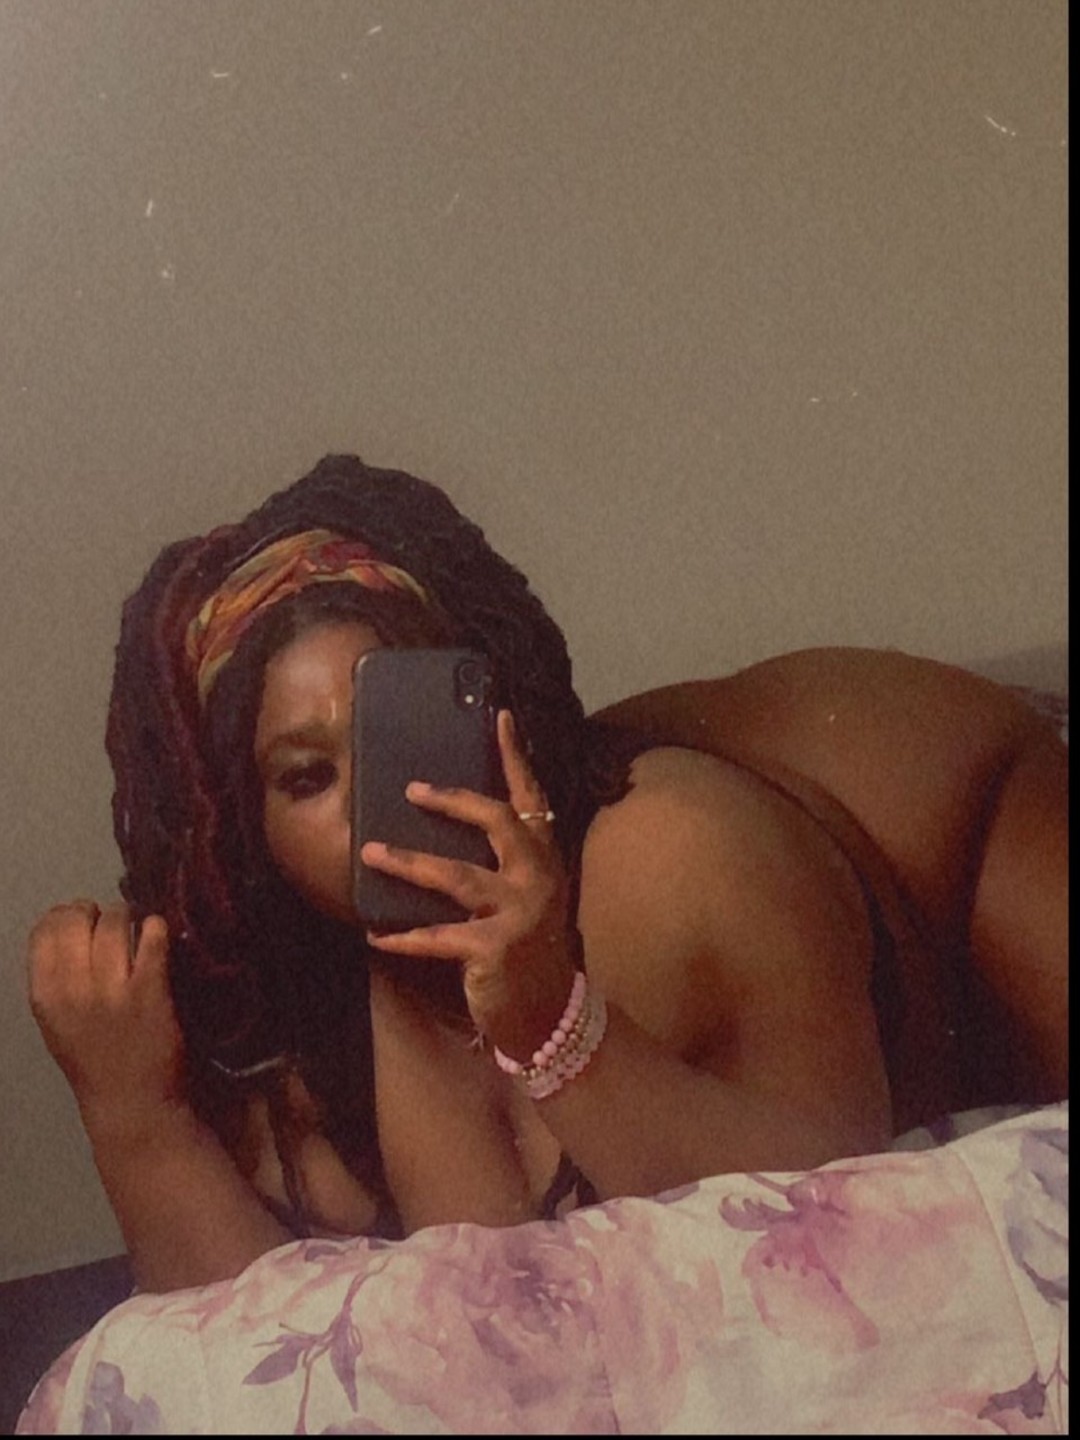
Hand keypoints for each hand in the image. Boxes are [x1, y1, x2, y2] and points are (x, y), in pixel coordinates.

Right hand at [27, 900, 185, 1141]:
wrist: (133, 1104)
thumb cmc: (94, 1063)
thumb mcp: (56, 1024)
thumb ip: (56, 979)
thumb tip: (69, 927)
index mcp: (45, 997)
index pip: (44, 931)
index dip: (65, 914)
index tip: (82, 917)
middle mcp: (73, 990)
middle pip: (79, 919)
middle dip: (97, 912)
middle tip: (113, 920)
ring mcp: (113, 991)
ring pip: (115, 922)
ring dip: (129, 917)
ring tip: (138, 928)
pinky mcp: (151, 992)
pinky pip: (153, 938)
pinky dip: (157, 928)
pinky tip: (159, 934)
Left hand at [361, 710, 577, 1057]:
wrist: (550, 1015)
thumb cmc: (529, 951)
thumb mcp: (528, 898)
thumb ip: (505, 864)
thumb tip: (451, 825)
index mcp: (545, 860)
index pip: (532, 799)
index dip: (515, 757)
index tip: (499, 717)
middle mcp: (537, 878)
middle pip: (497, 822)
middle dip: (453, 802)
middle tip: (412, 790)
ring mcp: (518, 913)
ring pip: (456, 876)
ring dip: (408, 862)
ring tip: (370, 853)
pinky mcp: (493, 949)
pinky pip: (437, 937)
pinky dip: (403, 937)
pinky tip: (374, 935)